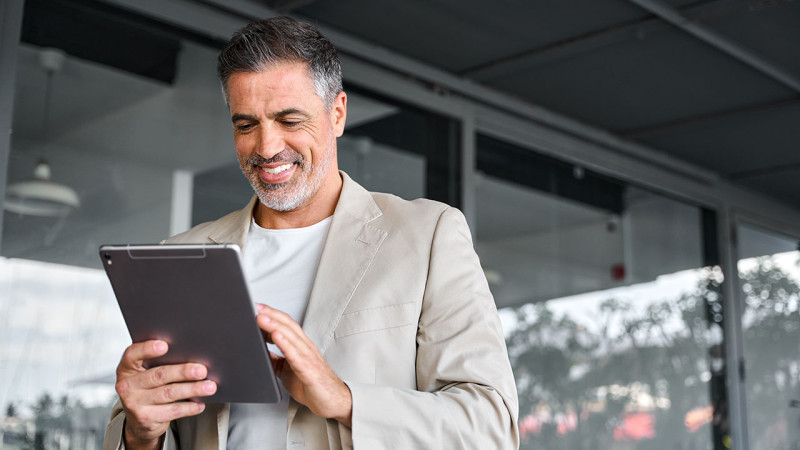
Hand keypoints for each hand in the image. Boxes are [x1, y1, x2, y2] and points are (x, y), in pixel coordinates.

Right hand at [115, 340, 216, 448]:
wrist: (140, 420)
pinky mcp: (145, 418)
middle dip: (183, 372)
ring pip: (169, 393)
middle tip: (202, 370)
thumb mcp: (147, 373)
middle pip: (159, 375)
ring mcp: (134, 403)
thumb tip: (191, 355)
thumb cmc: (148, 388)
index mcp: (127, 368)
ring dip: (192, 389)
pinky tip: (200, 403)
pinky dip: (189, 407)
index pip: (132, 354)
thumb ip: (160, 362)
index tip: (165, 345)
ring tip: (209, 386)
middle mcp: (127, 385)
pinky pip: (172, 411)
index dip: (147, 349)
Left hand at [256, 304, 352, 425]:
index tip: (257, 307)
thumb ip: (275, 360)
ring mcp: (308, 357)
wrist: (331, 401)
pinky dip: (285, 343)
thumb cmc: (312, 385)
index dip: (272, 314)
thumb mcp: (287, 371)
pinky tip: (275, 336)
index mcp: (301, 346)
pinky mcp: (308, 369)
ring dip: (274, 325)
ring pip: (290, 336)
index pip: (286, 324)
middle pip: (287, 325)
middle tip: (255, 307)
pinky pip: (295, 354)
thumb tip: (260, 353)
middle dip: (271, 314)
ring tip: (260, 317)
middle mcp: (305, 347)